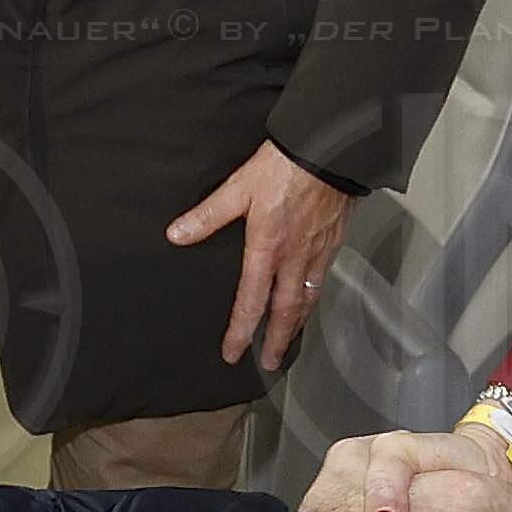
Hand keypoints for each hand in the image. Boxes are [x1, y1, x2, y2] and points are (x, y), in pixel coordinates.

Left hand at [166, 141, 355, 368]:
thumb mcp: (238, 188)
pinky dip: (315, 297)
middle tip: (271, 363)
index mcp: (267, 249)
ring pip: (308, 299)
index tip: (234, 353)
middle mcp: (295, 258)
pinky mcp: (334, 240)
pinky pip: (324, 279)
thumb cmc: (285, 166)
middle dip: (277, 341)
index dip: (241, 331)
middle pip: (286, 311)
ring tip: (291, 340)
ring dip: (298, 324)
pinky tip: (312, 296)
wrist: (329, 149)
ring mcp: (318, 252)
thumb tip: (177, 234)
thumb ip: (208, 215)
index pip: (251, 302)